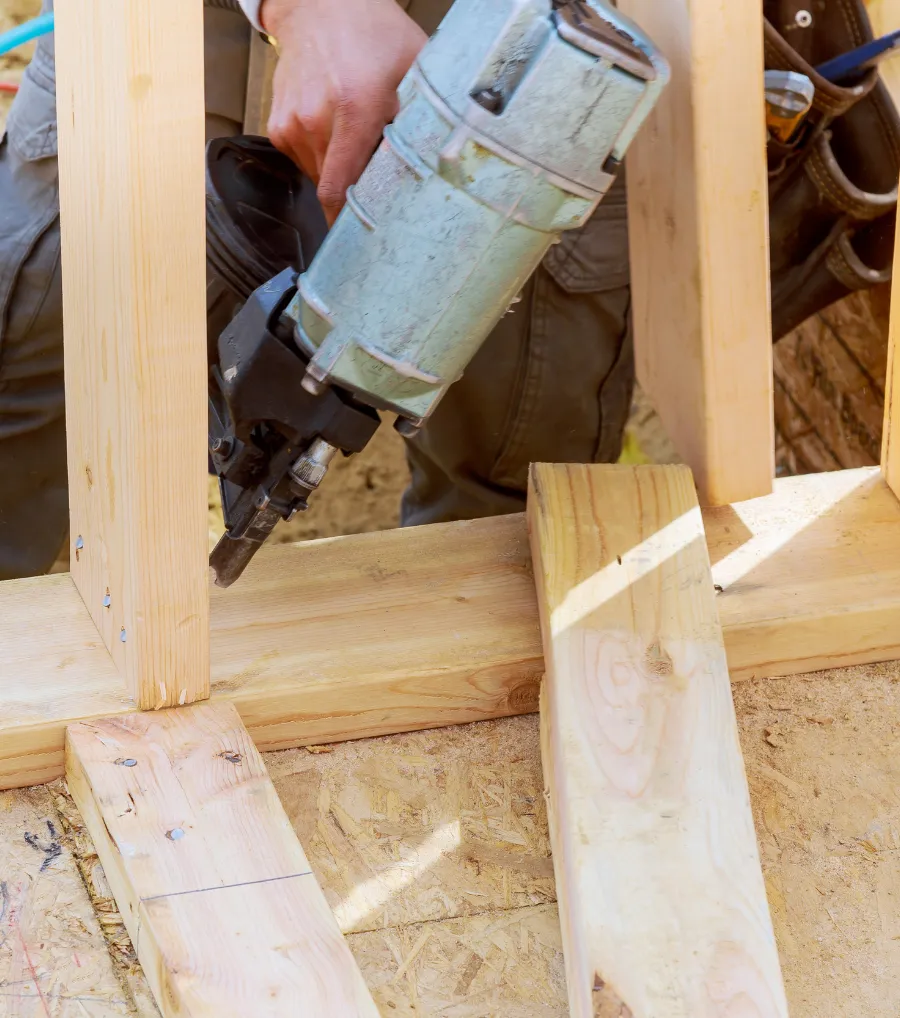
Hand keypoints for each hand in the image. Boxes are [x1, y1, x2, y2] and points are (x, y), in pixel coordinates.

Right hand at [261, 0, 427, 222]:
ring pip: (320, 176)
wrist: (319, 5)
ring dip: (341, 171)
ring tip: (357, 139)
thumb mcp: (415, 68)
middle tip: (379, 178)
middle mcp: (316, 121)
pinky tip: (336, 128)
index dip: (350, 223)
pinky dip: (323, 157)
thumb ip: (425, 119)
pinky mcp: (278, 126)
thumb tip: (440, 168)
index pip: (341, 190)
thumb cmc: (374, 35)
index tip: (363, 240)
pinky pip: (305, 161)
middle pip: (335, 188)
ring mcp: (292, 124)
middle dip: (357, 191)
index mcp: (354, 109)